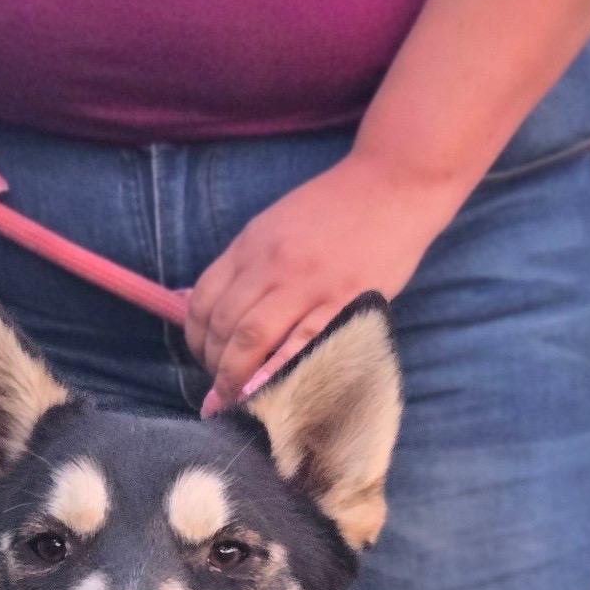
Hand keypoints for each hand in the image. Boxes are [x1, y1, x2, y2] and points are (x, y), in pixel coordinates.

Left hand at [187, 151, 467, 415]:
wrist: (393, 185)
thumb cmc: (336, 211)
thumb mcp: (277, 226)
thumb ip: (248, 265)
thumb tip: (212, 307)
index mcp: (250, 245)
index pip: (203, 300)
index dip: (196, 341)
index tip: (206, 362)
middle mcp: (270, 264)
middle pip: (223, 325)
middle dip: (215, 367)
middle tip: (221, 392)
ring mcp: (306, 284)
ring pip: (252, 339)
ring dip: (236, 378)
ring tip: (236, 404)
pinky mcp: (342, 302)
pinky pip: (301, 344)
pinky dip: (278, 373)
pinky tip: (267, 395)